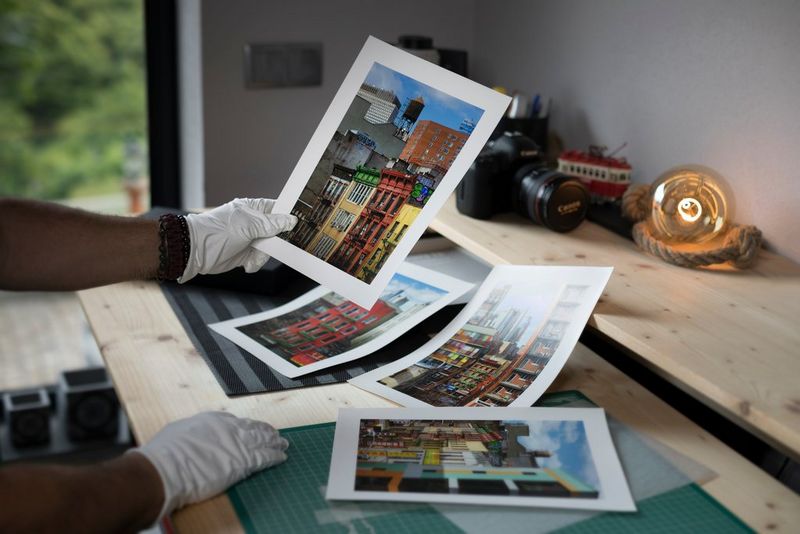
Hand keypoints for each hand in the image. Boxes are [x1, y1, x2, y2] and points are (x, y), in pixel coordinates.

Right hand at [132, 411, 288, 518]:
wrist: (166, 470)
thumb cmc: (165, 454)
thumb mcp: (179, 432)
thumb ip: (193, 432)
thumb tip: (193, 436)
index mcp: (213, 419)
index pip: (236, 421)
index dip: (247, 426)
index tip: (252, 428)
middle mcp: (229, 428)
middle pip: (254, 428)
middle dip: (265, 431)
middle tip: (275, 434)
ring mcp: (238, 444)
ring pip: (263, 441)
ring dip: (274, 442)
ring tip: (283, 443)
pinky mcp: (243, 462)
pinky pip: (264, 458)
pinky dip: (274, 457)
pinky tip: (281, 457)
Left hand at [180, 198, 296, 282]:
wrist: (195, 251)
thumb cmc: (217, 231)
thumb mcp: (247, 225)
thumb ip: (271, 224)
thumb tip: (291, 220)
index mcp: (253, 209)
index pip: (277, 209)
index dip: (288, 216)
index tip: (299, 224)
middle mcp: (253, 224)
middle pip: (277, 231)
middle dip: (276, 241)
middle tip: (272, 245)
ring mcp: (249, 239)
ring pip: (270, 248)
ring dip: (262, 255)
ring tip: (251, 257)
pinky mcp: (245, 254)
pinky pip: (259, 260)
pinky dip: (254, 263)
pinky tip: (246, 263)